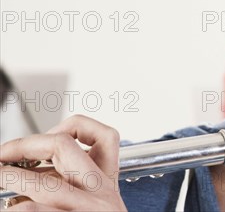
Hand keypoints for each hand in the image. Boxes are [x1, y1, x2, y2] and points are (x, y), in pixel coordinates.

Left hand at [0, 115, 126, 210]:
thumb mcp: (92, 203)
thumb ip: (68, 181)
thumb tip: (27, 165)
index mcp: (109, 182)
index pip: (104, 134)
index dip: (66, 127)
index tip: (41, 139)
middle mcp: (101, 193)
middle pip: (63, 145)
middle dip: (24, 145)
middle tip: (3, 153)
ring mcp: (86, 210)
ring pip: (40, 183)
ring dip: (9, 177)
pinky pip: (31, 209)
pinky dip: (13, 207)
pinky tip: (8, 208)